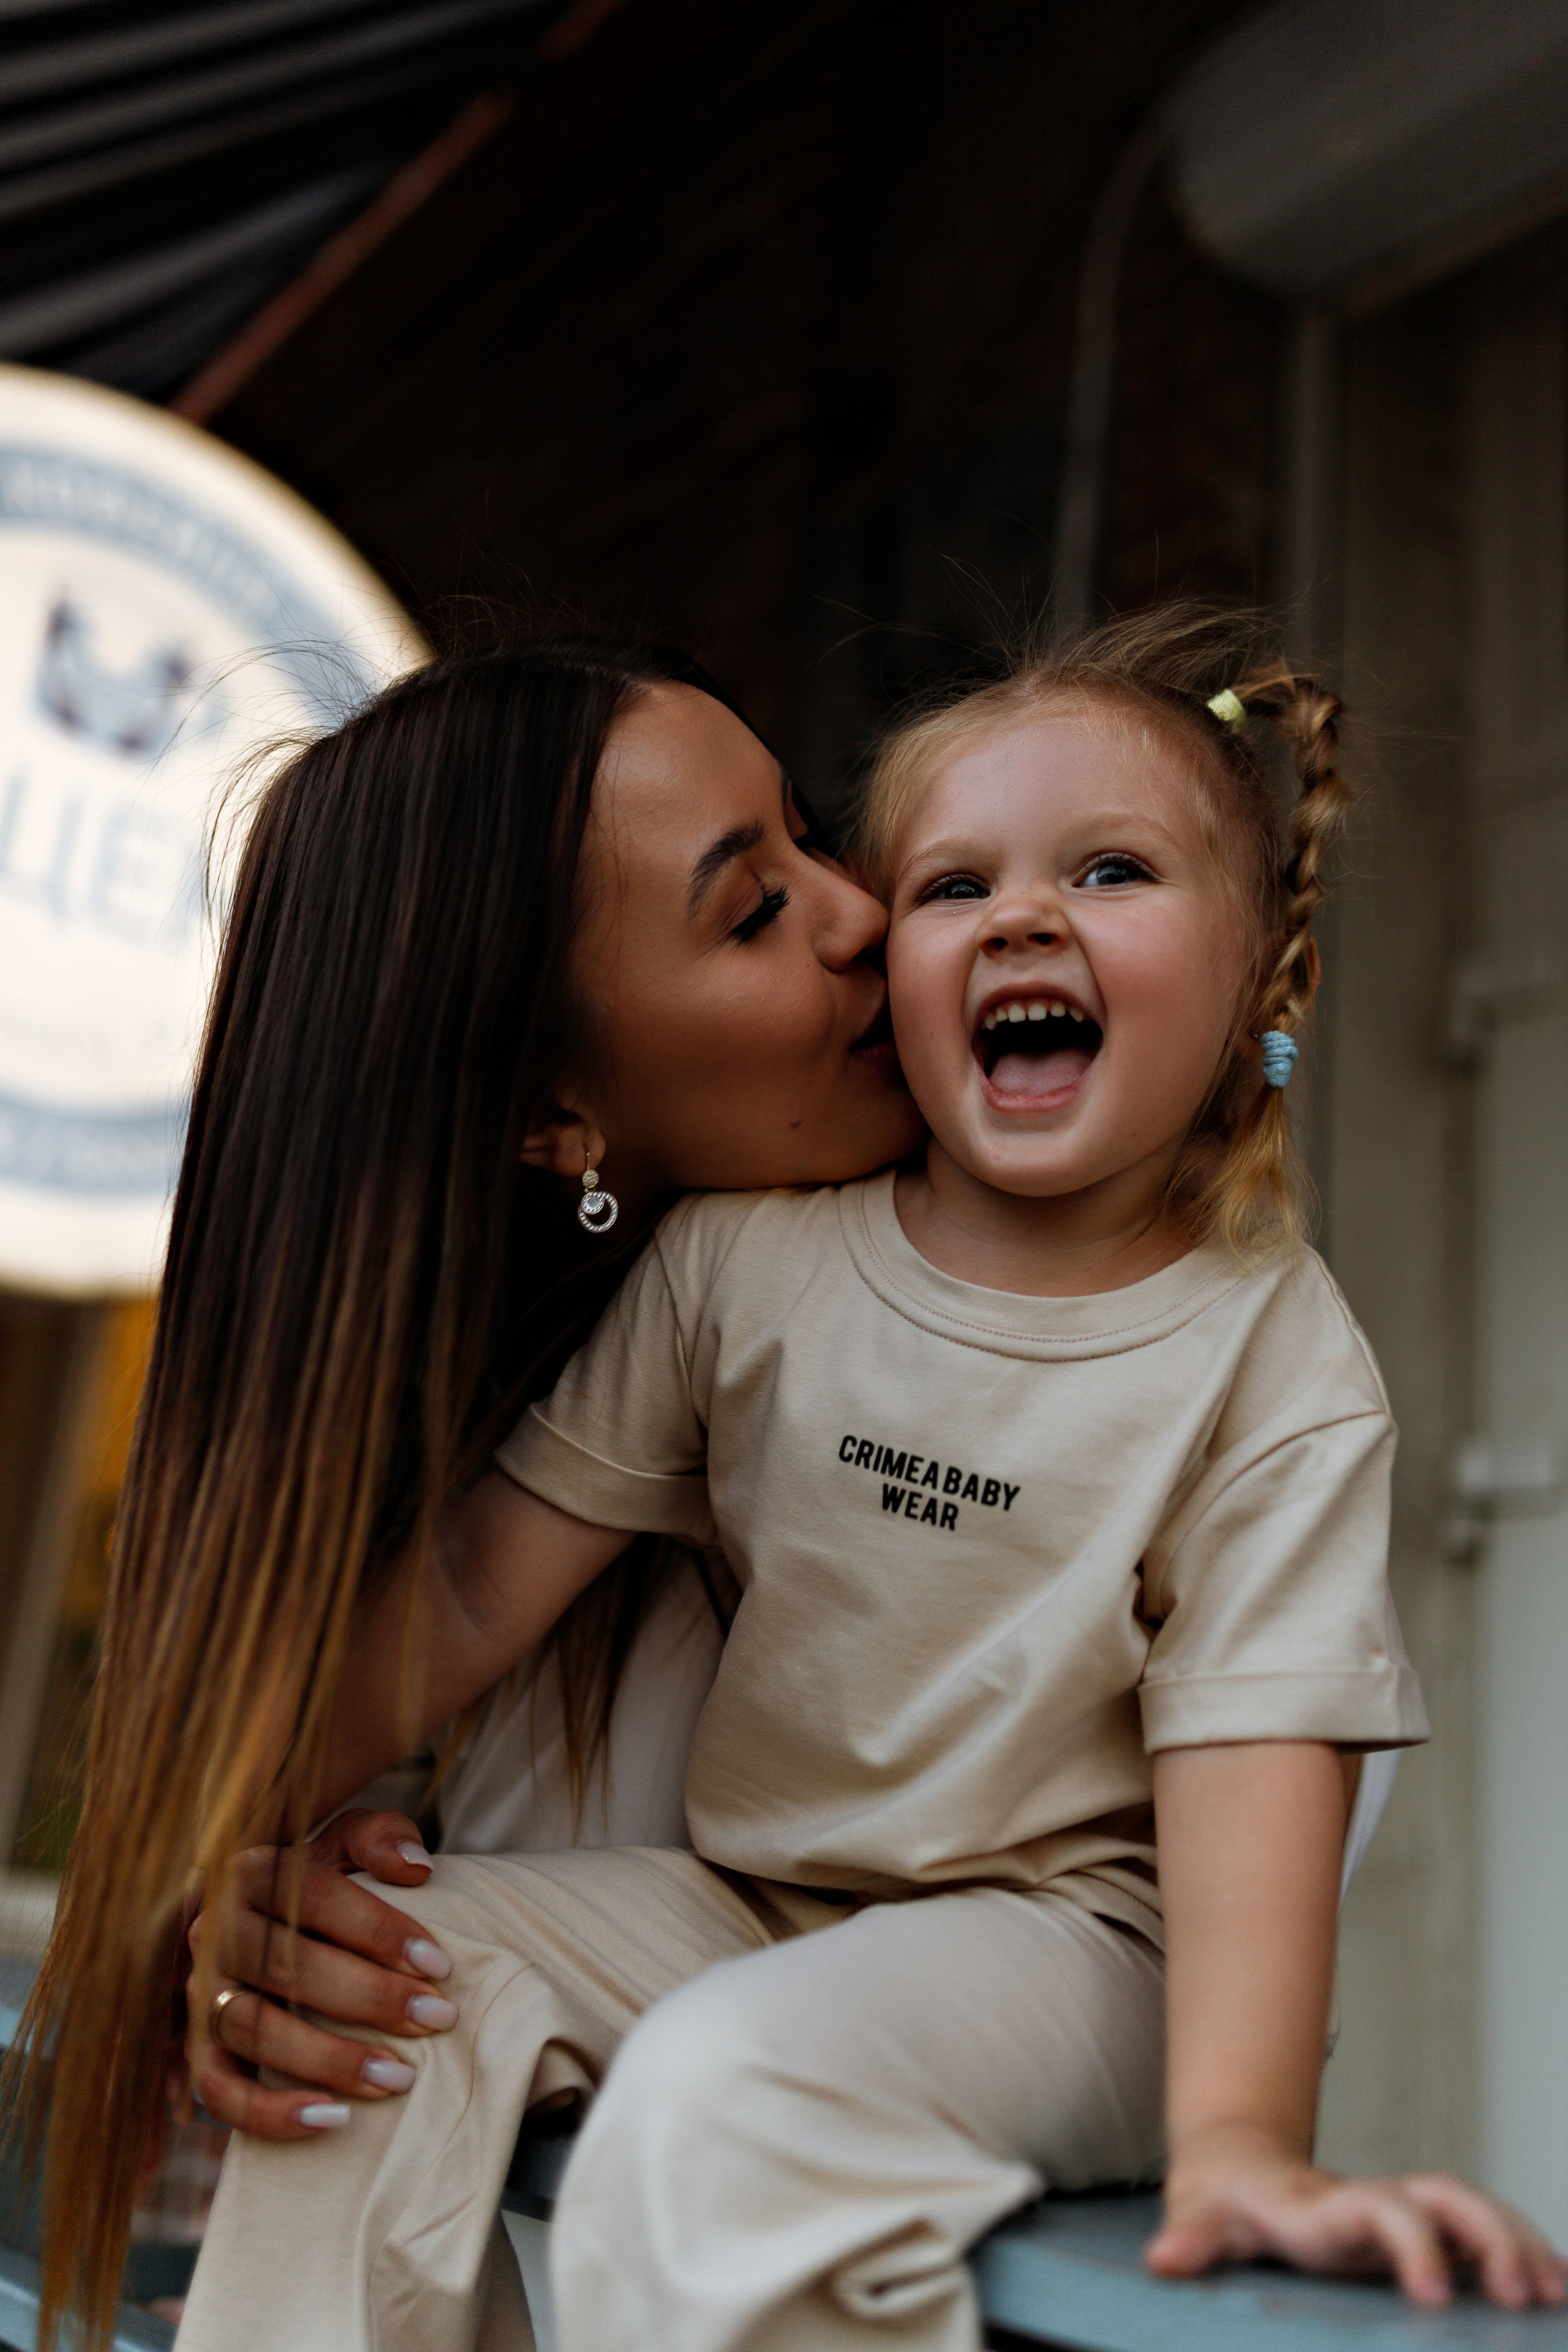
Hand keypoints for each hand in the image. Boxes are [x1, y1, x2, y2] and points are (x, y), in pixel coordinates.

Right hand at [187, 1809, 457, 2141]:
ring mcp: (199, 1992)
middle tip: (438, 2018)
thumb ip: (378, 1837)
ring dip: (329, 2059)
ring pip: (254, 2029)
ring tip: (399, 2078)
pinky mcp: (196, 2049)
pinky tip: (332, 2120)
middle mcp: (214, 1929)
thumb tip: (417, 1867)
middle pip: (288, 1966)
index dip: (379, 1930)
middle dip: (371, 1997)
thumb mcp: (343, 1845)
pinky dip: (269, 2112)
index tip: (440, 1965)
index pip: (315, 1897)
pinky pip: (219, 2090)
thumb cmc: (316, 1885)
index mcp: (251, 1870)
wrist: (255, 1924)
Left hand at [1149, 2123, 1567, 2309]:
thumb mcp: (1203, 2219)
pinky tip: (1553, 2285)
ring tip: (1554, 2294)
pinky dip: (1520, 2251)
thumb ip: (1191, 2240)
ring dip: (1517, 2242)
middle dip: (1489, 2238)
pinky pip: (1479, 2234)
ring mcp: (1402, 2214)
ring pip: (1472, 2208)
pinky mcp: (1418, 2233)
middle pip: (1447, 2197)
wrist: (1238, 2165)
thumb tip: (1161, 2259)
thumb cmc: (1225, 2203)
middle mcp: (1375, 2204)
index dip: (1411, 2244)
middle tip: (1524, 2297)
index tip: (1436, 2296)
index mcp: (1328, 2209)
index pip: (1382, 2211)